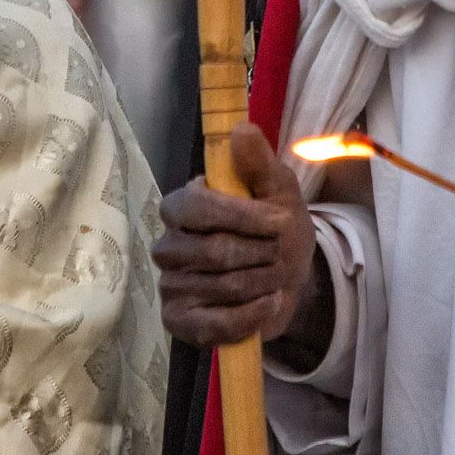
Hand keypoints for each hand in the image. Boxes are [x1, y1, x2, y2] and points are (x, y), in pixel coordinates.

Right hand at [154, 124, 316, 345]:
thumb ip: (260, 164)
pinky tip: (266, 304)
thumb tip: (241, 129)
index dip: (241, 217)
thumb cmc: (276, 230)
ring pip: (222, 288)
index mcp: (183, 206)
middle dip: (261, 254)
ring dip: (263, 283)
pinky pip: (216, 325)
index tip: (280, 221)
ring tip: (274, 277)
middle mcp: (168, 244)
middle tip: (279, 253)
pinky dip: (252, 316)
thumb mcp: (279, 193)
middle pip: (214, 251)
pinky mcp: (179, 321)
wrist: (287, 281)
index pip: (195, 206)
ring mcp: (171, 284)